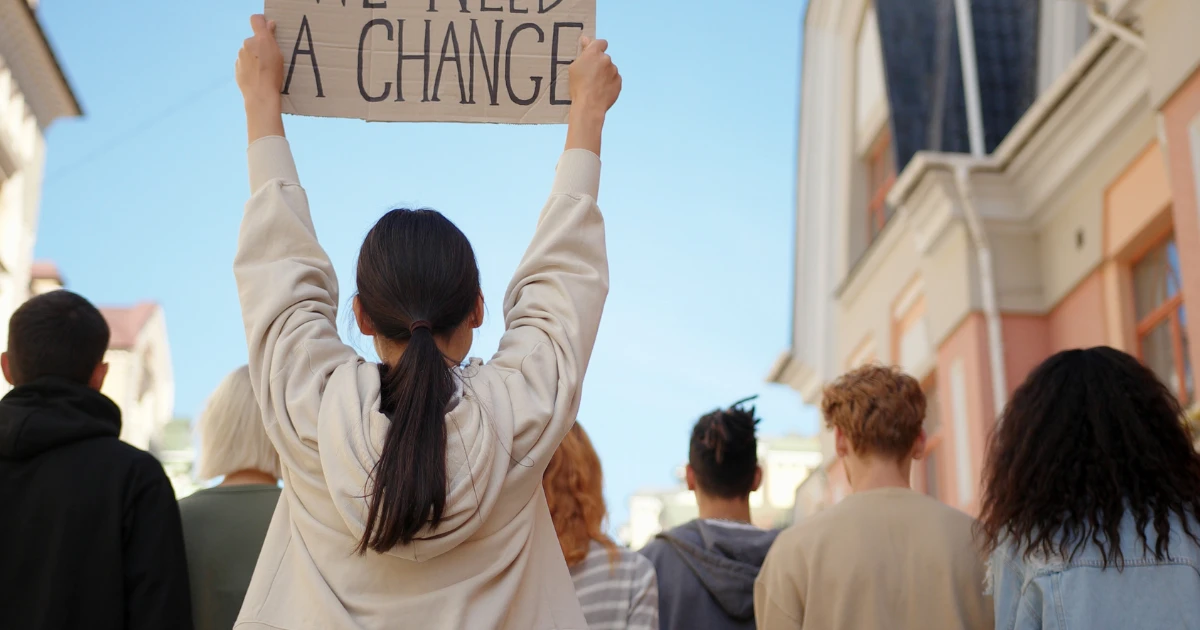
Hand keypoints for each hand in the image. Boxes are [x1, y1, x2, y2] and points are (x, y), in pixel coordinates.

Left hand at [236, 14, 285, 141]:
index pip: (256, 20)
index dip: (262, 22)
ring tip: (264, 71)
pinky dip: (250, 69)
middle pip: (253, 40)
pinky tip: (258, 78)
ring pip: (248, 53)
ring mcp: (240, 57)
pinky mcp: (237, 69)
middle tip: (270, 59)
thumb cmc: (273, 74)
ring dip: (254, 58)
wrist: (260, 95)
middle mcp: (246, 44)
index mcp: (259, 39)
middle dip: (260, 47)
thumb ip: (271, 36)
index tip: (268, 30)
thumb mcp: (278, 54)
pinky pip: (244, 65)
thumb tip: (269, 24)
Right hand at [568, 36, 620, 116]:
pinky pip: (614, 80)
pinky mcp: (619, 82)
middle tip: (590, 75)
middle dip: (599, 64)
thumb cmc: (578, 86)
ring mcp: (614, 71)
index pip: (601, 43)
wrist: (589, 106)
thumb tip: (586, 40)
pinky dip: (609, 83)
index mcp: (594, 53)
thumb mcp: (574, 67)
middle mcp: (606, 59)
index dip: (597, 48)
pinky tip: (601, 90)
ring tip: (595, 86)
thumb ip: (583, 52)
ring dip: (604, 74)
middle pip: (604, 58)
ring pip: (610, 69)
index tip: (593, 54)